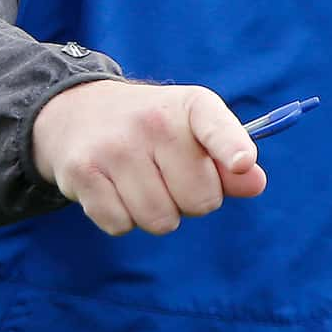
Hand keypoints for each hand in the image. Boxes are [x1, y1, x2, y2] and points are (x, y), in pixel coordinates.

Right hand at [32, 80, 266, 236]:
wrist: (77, 111)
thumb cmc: (153, 129)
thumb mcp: (194, 129)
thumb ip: (228, 156)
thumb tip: (254, 183)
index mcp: (192, 105)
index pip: (217, 127)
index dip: (232, 149)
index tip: (242, 163)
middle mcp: (153, 121)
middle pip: (200, 200)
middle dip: (192, 201)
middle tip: (170, 177)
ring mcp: (115, 146)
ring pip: (160, 220)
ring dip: (157, 214)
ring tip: (143, 183)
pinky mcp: (83, 172)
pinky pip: (121, 226)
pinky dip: (123, 220)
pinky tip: (115, 190)